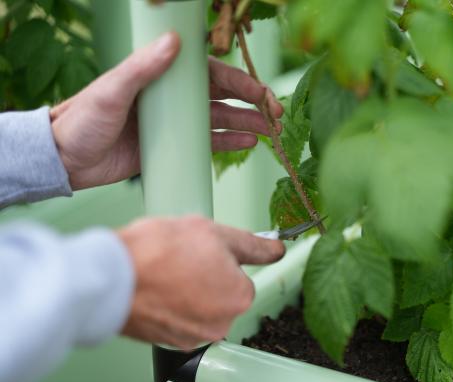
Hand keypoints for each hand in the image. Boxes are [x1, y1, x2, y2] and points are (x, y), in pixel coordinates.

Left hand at [50, 32, 283, 189]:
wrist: (65, 158)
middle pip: (224, 96)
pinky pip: (208, 142)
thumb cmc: (82, 119)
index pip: (212, 74)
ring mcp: (174, 122)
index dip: (242, 82)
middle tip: (277, 116)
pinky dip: (229, 142)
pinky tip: (248, 143)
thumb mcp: (112, 90)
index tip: (263, 93)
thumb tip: (174, 42)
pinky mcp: (172, 145)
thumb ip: (143, 67)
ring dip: (247, 123)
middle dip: (253, 104)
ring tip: (270, 133)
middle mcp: (173, 97)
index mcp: (162, 76)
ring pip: (221, 118)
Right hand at [117, 215, 284, 349]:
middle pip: (220, 293)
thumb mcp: (212, 232)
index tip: (200, 253)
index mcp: (240, 297)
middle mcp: (222, 324)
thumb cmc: (157, 253)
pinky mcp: (168, 343)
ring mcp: (194, 337)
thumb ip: (251, 244)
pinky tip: (153, 289)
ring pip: (198, 307)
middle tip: (178, 260)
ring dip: (186, 292)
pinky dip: (169, 306)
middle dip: (204, 277)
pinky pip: (177, 319)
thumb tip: (275, 249)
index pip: (240, 275)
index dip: (218, 258)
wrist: (110, 278)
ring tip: (162, 273)